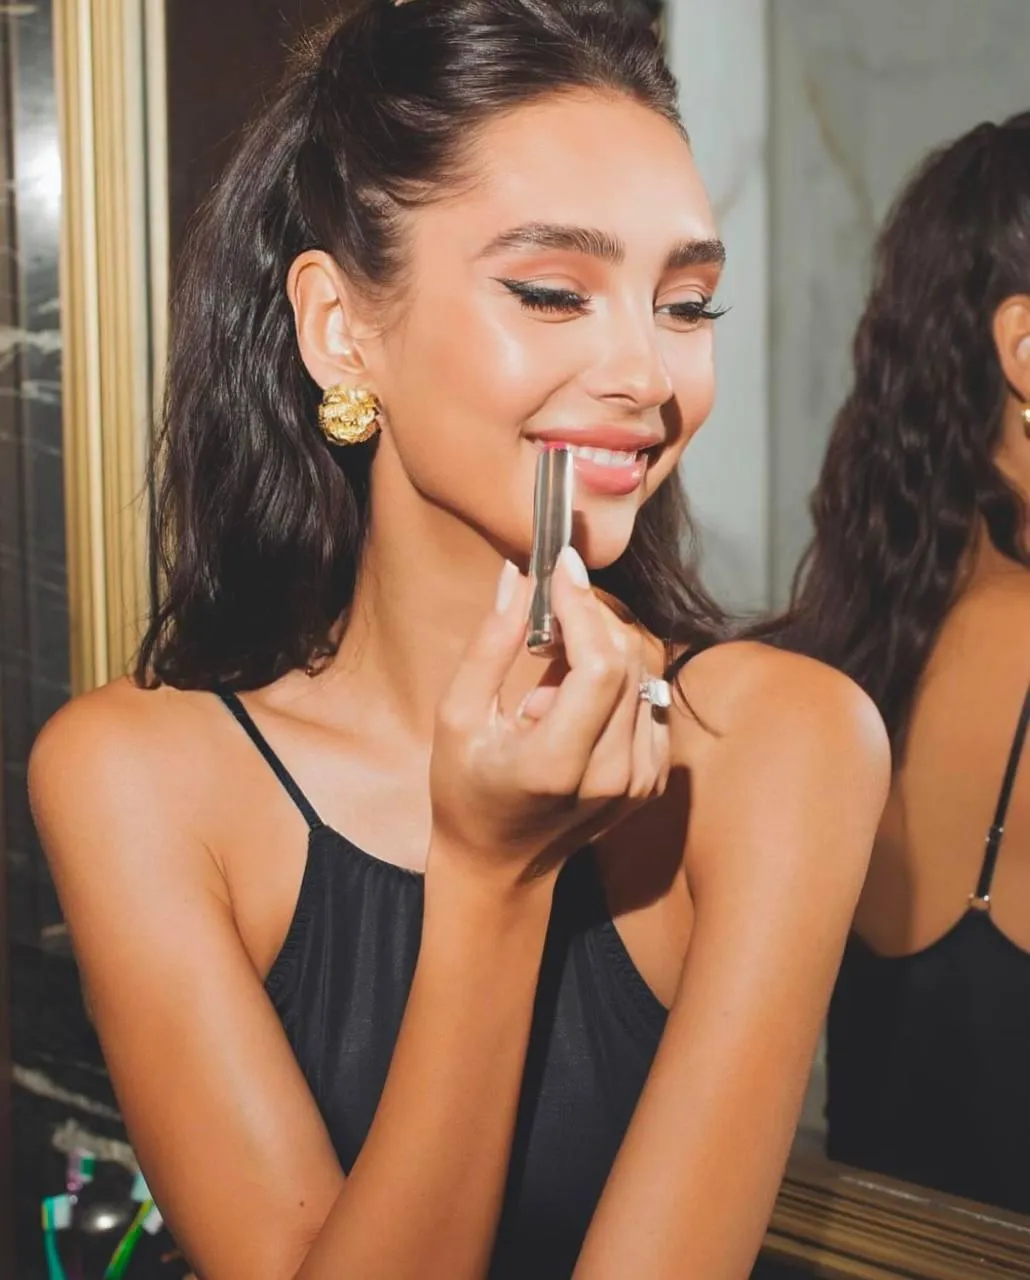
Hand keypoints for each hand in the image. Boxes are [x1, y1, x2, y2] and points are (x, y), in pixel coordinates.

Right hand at [429, 548, 670, 887]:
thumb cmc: (466, 789)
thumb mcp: (458, 717)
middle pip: (627, 663)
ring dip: (602, 650)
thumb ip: (490, 645)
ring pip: (644, 677)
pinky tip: (572, 703)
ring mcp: (638, 782)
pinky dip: (617, 683)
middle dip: (591, 618)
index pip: (600, 667)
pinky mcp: (651, 781)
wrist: (502, 863)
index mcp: (556, 764)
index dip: (585, 608)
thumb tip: (518, 576)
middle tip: (550, 608)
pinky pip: (649, 703)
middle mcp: (611, 776)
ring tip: (549, 676)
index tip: (562, 567)